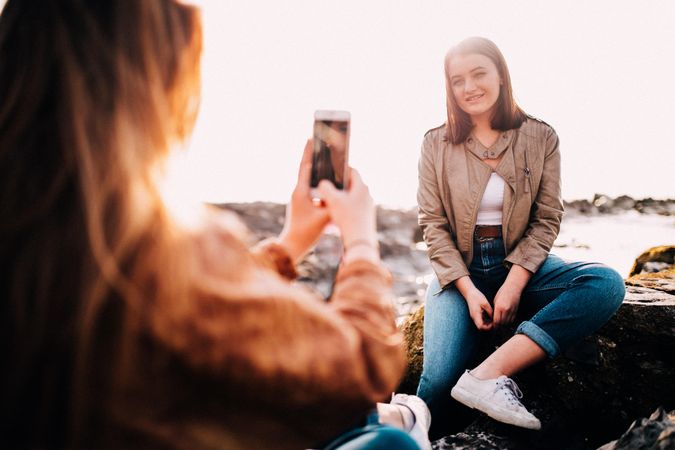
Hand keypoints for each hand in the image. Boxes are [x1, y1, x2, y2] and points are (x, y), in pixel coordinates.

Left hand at [278, 140, 330, 261]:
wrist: (292, 246)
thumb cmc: (306, 231)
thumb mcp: (324, 217)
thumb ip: (334, 203)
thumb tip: (343, 193)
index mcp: (300, 191)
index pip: (305, 166)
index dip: (308, 152)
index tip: (311, 138)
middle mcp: (297, 192)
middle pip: (305, 169)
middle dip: (312, 156)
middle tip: (317, 142)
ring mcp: (299, 198)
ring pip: (307, 178)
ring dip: (315, 168)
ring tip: (323, 158)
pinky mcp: (301, 204)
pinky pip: (310, 188)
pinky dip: (317, 181)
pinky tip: (325, 180)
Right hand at [315, 168, 377, 261]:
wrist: (360, 240)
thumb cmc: (347, 217)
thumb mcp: (332, 200)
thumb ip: (325, 188)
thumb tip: (323, 183)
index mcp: (361, 187)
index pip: (352, 171)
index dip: (341, 169)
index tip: (331, 170)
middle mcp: (367, 195)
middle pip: (351, 185)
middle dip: (339, 186)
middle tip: (327, 188)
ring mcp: (368, 207)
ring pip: (352, 198)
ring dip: (341, 199)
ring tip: (328, 203)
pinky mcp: (366, 218)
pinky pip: (353, 209)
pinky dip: (344, 209)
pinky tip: (334, 216)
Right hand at [464, 288, 493, 330]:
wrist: (469, 292)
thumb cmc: (477, 296)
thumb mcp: (485, 303)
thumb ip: (490, 311)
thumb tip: (495, 318)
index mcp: (476, 315)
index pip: (481, 327)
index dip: (488, 327)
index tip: (494, 323)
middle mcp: (474, 317)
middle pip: (480, 328)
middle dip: (488, 327)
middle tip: (495, 322)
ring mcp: (474, 316)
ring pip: (481, 325)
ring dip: (487, 324)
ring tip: (493, 320)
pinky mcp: (475, 315)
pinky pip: (480, 321)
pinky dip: (485, 321)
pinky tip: (490, 317)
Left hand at [492, 281, 521, 327]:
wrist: (513, 287)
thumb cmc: (502, 292)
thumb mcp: (496, 301)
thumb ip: (495, 310)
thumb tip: (494, 318)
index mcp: (499, 307)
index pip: (496, 321)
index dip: (494, 326)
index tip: (492, 327)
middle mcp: (506, 310)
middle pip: (502, 324)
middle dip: (498, 327)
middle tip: (496, 329)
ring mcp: (512, 311)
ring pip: (508, 323)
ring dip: (504, 326)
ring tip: (500, 328)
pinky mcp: (516, 311)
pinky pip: (512, 320)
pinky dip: (509, 323)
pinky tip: (506, 323)